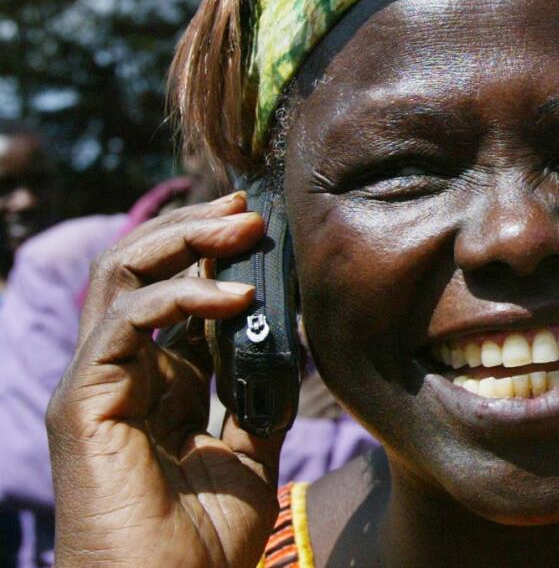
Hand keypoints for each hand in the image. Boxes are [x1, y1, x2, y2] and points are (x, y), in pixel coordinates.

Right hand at [46, 192, 281, 567]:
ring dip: (183, 240)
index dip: (210, 252)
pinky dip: (180, 296)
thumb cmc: (203, 543)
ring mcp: (96, 384)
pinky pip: (125, 321)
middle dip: (193, 228)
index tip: (260, 225)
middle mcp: (120, 374)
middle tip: (248, 207)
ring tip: (242, 229)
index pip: (172, 291)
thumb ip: (259, 399)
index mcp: (155, 384)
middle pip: (138, 269)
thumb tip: (292, 345)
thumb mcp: (249, 456)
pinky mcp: (84, 401)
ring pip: (120, 276)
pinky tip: (233, 297)